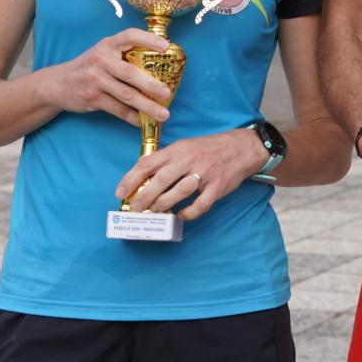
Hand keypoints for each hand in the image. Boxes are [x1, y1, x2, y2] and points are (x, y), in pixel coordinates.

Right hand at [44, 28, 172, 127]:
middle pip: (131, 73)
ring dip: (147, 107)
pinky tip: (144, 122)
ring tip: (163, 114)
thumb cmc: (89, 66)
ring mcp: (95, 80)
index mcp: (107, 45)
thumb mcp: (102, 52)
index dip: (148, 39)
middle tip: (167, 93)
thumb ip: (124, 54)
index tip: (166, 46)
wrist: (58, 83)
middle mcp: (101, 60)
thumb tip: (160, 63)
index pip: (130, 36)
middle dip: (151, 84)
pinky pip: (118, 109)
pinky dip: (133, 117)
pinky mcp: (92, 98)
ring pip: (127, 95)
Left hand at [115, 127, 266, 218]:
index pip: (148, 163)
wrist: (241, 148)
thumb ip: (167, 160)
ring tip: (156, 211)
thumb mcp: (185, 146)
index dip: (130, 179)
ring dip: (163, 205)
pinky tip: (181, 215)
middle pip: (159, 181)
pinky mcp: (217, 187)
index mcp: (178, 149)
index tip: (120, 192)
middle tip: (136, 208)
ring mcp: (204, 174)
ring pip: (177, 193)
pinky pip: (199, 205)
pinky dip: (188, 213)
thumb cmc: (208, 149)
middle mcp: (189, 160)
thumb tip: (144, 179)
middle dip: (144, 197)